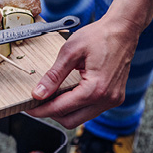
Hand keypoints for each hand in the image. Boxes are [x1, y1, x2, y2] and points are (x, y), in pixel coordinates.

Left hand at [26, 16, 140, 128]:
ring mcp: (112, 101)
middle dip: (52, 114)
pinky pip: (91, 110)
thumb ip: (54, 75)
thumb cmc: (100, 37)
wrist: (123, 31)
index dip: (41, 110)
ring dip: (65, 111)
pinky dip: (77, 106)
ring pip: (81, 118)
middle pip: (71, 121)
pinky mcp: (114, 99)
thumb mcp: (70, 52)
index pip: (61, 108)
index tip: (29, 108)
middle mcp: (106, 99)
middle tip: (38, 104)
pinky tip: (69, 94)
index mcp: (96, 89)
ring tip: (52, 97)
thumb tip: (39, 93)